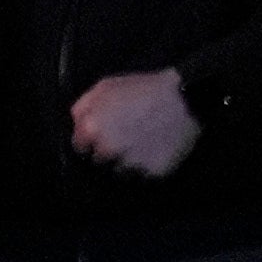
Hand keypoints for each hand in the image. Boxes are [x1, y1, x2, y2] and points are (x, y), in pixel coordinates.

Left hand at [72, 67, 203, 178]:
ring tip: (143, 144)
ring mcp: (132, 162)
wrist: (186, 97)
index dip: (89, 142)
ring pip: (122, 170)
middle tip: (125, 138)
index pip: (79, 147)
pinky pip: (146, 174)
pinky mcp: (154, 171)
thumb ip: (83, 107)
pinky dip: (149, 165)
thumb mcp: (105, 86)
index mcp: (91, 129)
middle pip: (99, 160)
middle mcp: (107, 149)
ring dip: (129, 161)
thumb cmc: (144, 89)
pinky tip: (157, 149)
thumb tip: (75, 124)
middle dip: (108, 152)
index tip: (101, 137)